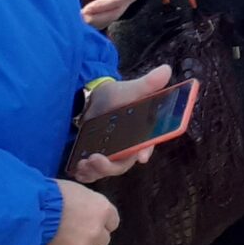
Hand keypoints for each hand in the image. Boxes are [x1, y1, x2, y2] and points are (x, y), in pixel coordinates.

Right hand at [39, 180, 119, 244]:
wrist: (33, 209)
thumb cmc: (55, 193)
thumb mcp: (79, 192)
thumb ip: (90, 206)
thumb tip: (89, 213)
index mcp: (103, 210)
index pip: (113, 223)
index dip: (102, 222)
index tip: (92, 221)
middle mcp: (97, 231)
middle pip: (103, 240)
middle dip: (93, 237)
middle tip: (78, 230)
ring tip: (66, 239)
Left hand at [69, 66, 173, 181]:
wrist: (93, 99)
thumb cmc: (116, 96)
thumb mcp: (130, 89)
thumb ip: (147, 84)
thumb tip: (166, 69)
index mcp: (141, 135)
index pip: (147, 146)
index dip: (145, 151)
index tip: (142, 157)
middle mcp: (127, 149)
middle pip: (123, 164)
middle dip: (110, 166)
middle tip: (95, 159)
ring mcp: (110, 156)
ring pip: (106, 171)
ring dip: (95, 171)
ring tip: (82, 164)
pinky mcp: (95, 159)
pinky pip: (92, 173)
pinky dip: (85, 175)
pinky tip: (77, 170)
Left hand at [80, 0, 145, 26]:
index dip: (101, 5)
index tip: (85, 9)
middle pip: (114, 12)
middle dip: (95, 17)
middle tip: (78, 18)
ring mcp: (124, 6)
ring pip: (108, 19)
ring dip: (92, 21)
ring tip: (76, 19)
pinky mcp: (114, 12)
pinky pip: (104, 21)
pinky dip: (92, 22)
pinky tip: (79, 19)